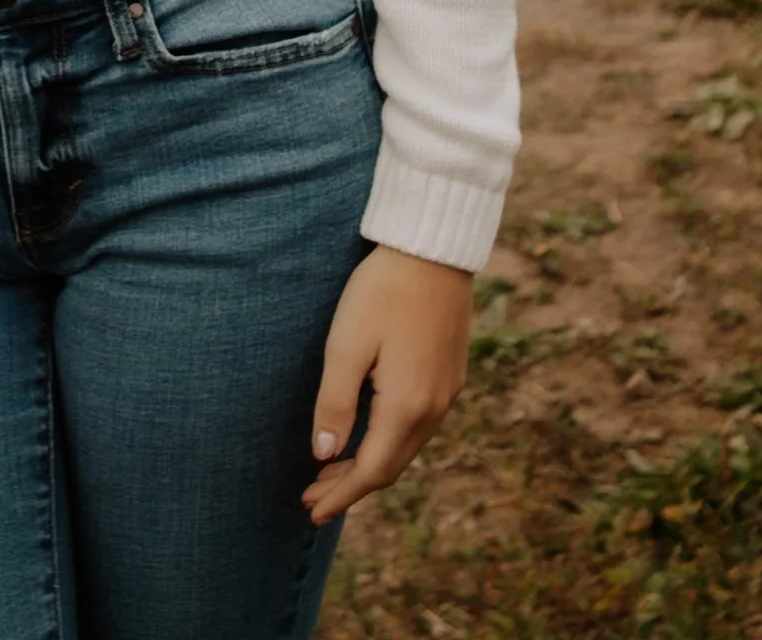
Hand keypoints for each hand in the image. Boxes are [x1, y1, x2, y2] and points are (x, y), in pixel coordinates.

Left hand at [301, 243, 472, 522]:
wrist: (433, 248)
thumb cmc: (383, 289)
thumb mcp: (347, 343)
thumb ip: (335, 403)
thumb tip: (323, 454)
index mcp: (407, 406)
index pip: (370, 470)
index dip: (339, 495)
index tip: (311, 512)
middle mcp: (434, 408)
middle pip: (390, 465)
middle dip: (350, 486)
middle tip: (312, 496)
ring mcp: (447, 392)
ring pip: (406, 447)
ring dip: (369, 463)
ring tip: (332, 470)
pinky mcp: (450, 375)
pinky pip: (418, 426)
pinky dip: (389, 441)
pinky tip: (369, 434)